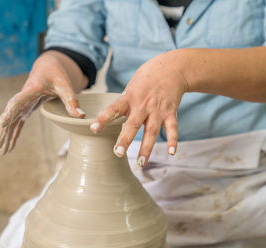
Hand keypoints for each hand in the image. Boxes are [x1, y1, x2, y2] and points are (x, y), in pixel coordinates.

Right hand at [0, 51, 86, 154]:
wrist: (47, 67)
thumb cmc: (55, 74)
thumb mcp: (65, 85)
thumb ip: (72, 100)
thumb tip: (81, 115)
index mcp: (30, 90)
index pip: (17, 102)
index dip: (9, 113)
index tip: (1, 123)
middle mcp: (22, 98)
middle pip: (9, 116)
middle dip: (2, 131)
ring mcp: (22, 105)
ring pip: (10, 122)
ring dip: (4, 136)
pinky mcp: (25, 110)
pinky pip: (16, 124)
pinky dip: (12, 135)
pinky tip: (8, 147)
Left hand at [90, 52, 187, 166]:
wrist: (172, 67)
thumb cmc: (147, 78)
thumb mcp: (131, 86)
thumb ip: (124, 103)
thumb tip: (113, 118)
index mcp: (129, 97)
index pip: (113, 109)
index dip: (103, 119)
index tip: (93, 129)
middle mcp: (142, 105)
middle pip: (133, 124)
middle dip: (125, 139)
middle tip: (117, 153)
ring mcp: (157, 109)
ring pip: (151, 131)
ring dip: (146, 148)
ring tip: (140, 163)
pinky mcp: (170, 111)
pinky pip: (172, 128)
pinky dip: (173, 140)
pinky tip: (171, 152)